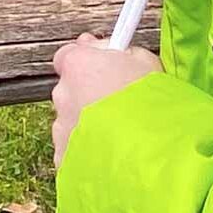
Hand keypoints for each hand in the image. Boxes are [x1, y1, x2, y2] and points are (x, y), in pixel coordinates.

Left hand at [50, 33, 161, 166]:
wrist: (150, 155)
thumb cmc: (151, 103)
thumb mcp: (146, 62)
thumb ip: (123, 53)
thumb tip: (114, 54)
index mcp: (78, 66)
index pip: (67, 56)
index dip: (86, 61)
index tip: (103, 67)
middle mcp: (62, 95)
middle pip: (70, 90)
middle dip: (89, 95)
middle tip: (118, 104)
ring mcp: (61, 129)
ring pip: (72, 122)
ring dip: (89, 125)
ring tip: (121, 135)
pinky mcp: (64, 159)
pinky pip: (73, 150)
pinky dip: (88, 152)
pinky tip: (113, 155)